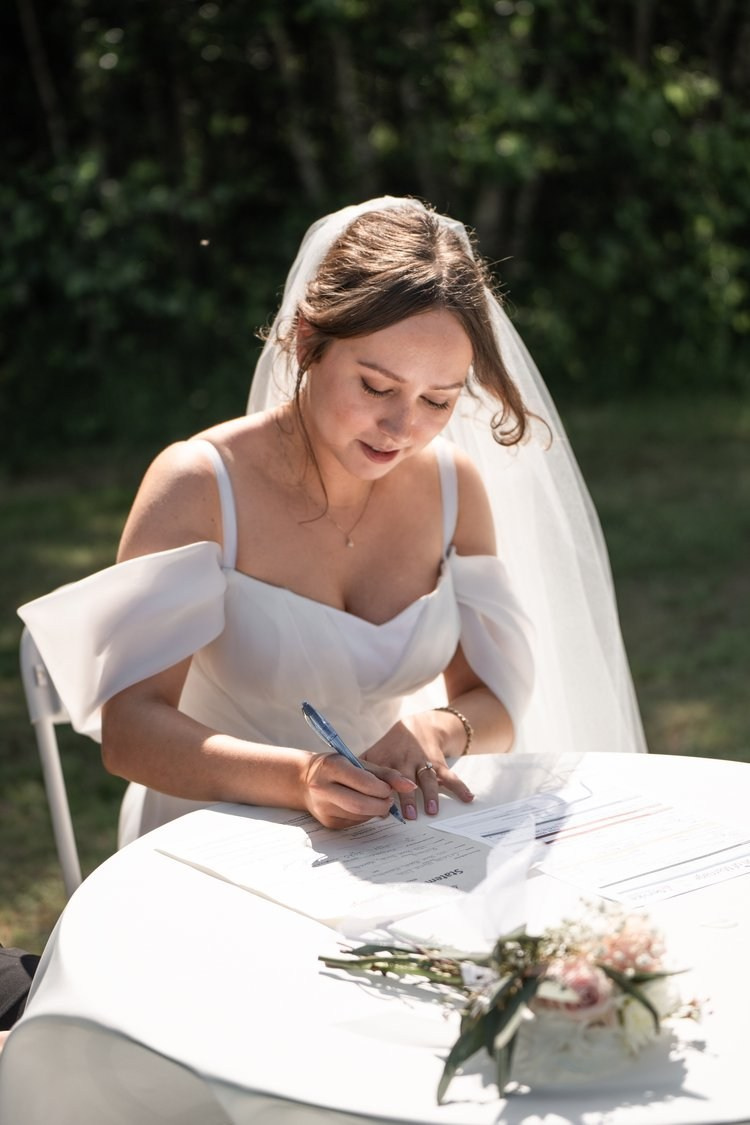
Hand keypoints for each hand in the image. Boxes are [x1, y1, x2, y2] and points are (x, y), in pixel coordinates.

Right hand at [301, 750, 416, 828]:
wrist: (303, 780)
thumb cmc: (335, 767)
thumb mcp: (356, 762)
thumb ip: (385, 773)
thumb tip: (411, 786)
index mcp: (331, 767)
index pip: (364, 782)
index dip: (383, 788)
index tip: (389, 788)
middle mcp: (323, 788)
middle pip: (361, 804)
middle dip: (382, 804)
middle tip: (388, 800)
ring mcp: (323, 808)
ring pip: (360, 816)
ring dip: (375, 810)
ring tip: (375, 800)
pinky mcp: (328, 823)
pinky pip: (355, 822)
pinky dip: (365, 816)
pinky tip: (361, 805)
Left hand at [361, 714, 473, 819]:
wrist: (419, 726)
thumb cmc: (391, 747)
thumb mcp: (374, 753)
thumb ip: (359, 769)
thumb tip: (340, 791)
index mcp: (386, 759)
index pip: (382, 777)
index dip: (382, 792)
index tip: (381, 810)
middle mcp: (404, 760)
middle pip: (405, 779)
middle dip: (407, 797)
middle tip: (408, 816)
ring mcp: (423, 761)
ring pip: (427, 778)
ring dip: (430, 794)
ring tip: (432, 811)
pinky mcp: (438, 762)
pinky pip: (450, 775)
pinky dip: (460, 786)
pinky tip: (468, 798)